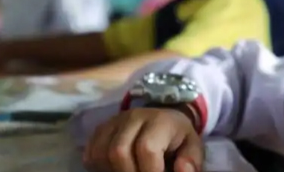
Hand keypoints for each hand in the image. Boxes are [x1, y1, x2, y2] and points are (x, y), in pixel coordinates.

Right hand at [84, 108, 202, 171]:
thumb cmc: (178, 139)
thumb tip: (182, 171)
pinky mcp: (101, 128)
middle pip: (118, 151)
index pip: (146, 148)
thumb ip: (191, 161)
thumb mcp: (192, 147)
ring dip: (112, 171)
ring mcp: (114, 121)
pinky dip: (99, 166)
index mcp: (160, 121)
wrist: (165, 121)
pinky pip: (91, 151)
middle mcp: (134, 117)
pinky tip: (115, 169)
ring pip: (101, 152)